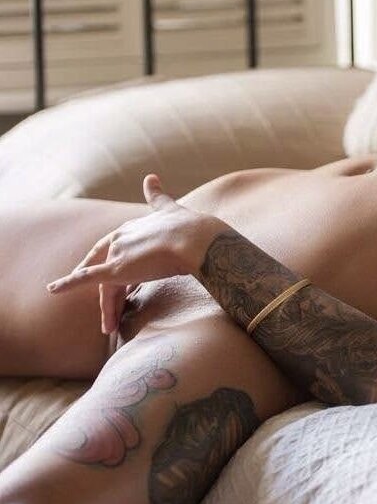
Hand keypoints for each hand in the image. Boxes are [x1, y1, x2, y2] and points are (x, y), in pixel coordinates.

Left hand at [46, 174, 228, 333]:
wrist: (197, 239)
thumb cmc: (193, 229)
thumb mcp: (173, 210)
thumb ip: (158, 197)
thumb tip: (149, 177)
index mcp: (133, 226)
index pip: (115, 248)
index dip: (112, 262)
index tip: (111, 275)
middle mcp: (120, 238)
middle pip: (108, 268)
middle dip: (107, 290)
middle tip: (107, 309)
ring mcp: (117, 253)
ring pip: (106, 284)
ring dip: (108, 306)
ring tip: (111, 326)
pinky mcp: (117, 270)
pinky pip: (87, 279)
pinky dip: (67, 283)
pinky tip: (53, 289)